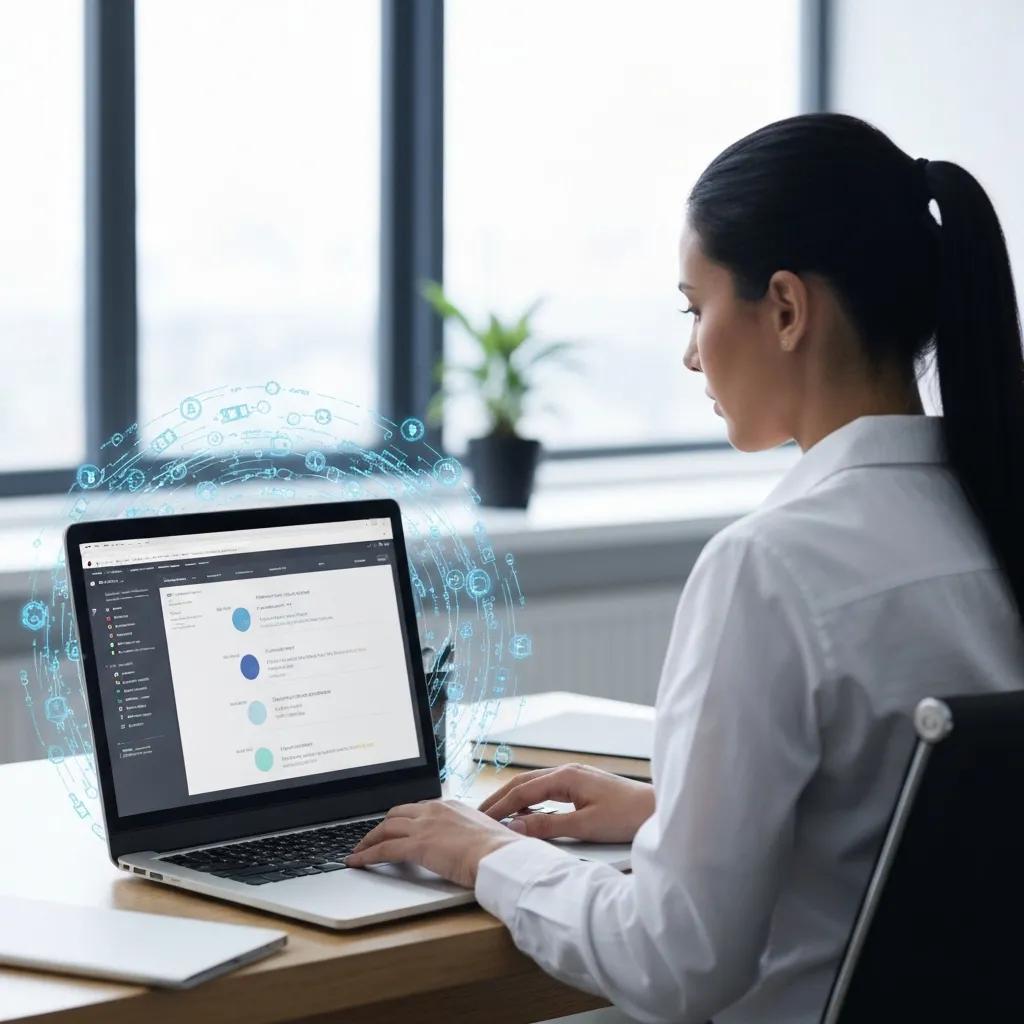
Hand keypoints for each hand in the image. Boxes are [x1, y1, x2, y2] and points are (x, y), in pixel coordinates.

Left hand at [345, 798, 522, 887]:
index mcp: (450, 806)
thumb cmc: (499, 850)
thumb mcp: (483, 834)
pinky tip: (357, 862)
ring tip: (359, 850)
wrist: (499, 855)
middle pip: (397, 814)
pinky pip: (383, 849)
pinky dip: (366, 855)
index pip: (418, 808)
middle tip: (373, 837)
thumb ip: (470, 835)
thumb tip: (472, 844)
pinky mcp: (417, 845)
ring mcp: (424, 826)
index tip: (397, 827)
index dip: (404, 819)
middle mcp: (434, 810)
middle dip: (382, 826)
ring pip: (386, 828)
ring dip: (369, 839)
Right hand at [478, 763, 654, 843]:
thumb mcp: (584, 826)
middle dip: (500, 799)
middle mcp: (567, 771)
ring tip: (497, 816)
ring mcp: (575, 777)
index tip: (480, 820)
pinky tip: (528, 815)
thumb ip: (547, 826)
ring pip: (535, 786)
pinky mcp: (583, 785)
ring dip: (515, 800)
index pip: (522, 791)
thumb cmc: (626, 816)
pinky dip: (532, 801)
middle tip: (479, 815)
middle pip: (524, 784)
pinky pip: (548, 791)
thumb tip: (514, 828)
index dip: (499, 807)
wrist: (657, 810)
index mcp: (565, 777)